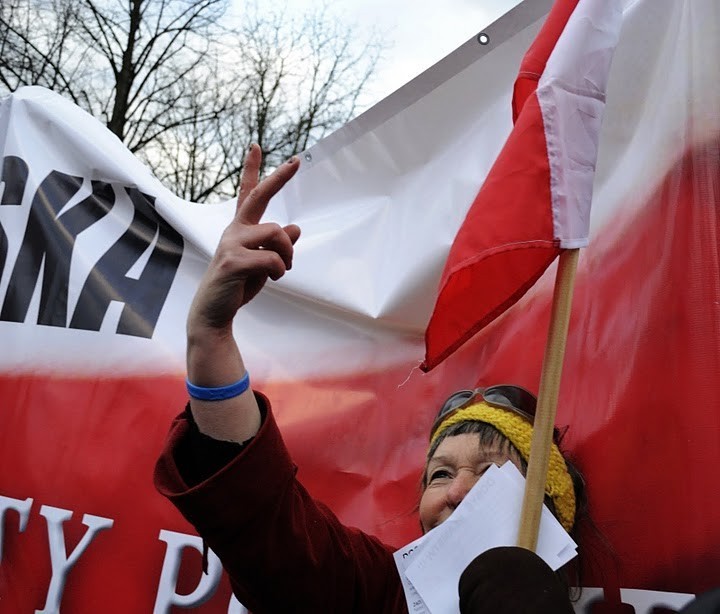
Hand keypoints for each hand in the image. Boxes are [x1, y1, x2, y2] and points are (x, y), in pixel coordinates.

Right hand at [188, 145, 300, 331]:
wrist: (213, 313)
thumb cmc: (237, 286)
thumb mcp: (262, 265)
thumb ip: (276, 246)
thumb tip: (296, 227)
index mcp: (240, 229)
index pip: (247, 194)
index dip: (252, 169)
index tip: (256, 146)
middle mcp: (233, 230)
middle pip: (259, 196)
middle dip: (278, 177)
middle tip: (296, 161)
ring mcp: (230, 244)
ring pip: (277, 233)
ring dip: (288, 254)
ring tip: (282, 269)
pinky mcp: (233, 261)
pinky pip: (272, 258)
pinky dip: (280, 270)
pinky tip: (273, 279)